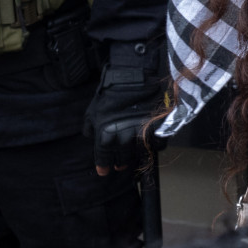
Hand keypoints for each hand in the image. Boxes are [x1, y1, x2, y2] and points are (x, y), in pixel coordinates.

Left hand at [85, 51, 165, 174]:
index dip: (104, 165)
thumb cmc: (110, 92)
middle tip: (120, 164)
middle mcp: (123, 135)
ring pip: (140, 152)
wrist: (133, 75)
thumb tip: (91, 136)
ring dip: (137, 156)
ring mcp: (142, 131)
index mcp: (106, 133)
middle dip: (121, 162)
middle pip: (123, 157)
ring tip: (134, 157)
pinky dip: (155, 145)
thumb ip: (90, 126)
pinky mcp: (157, 125)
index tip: (104, 171)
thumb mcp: (92, 109)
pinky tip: (151, 144)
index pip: (104, 155)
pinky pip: (158, 143)